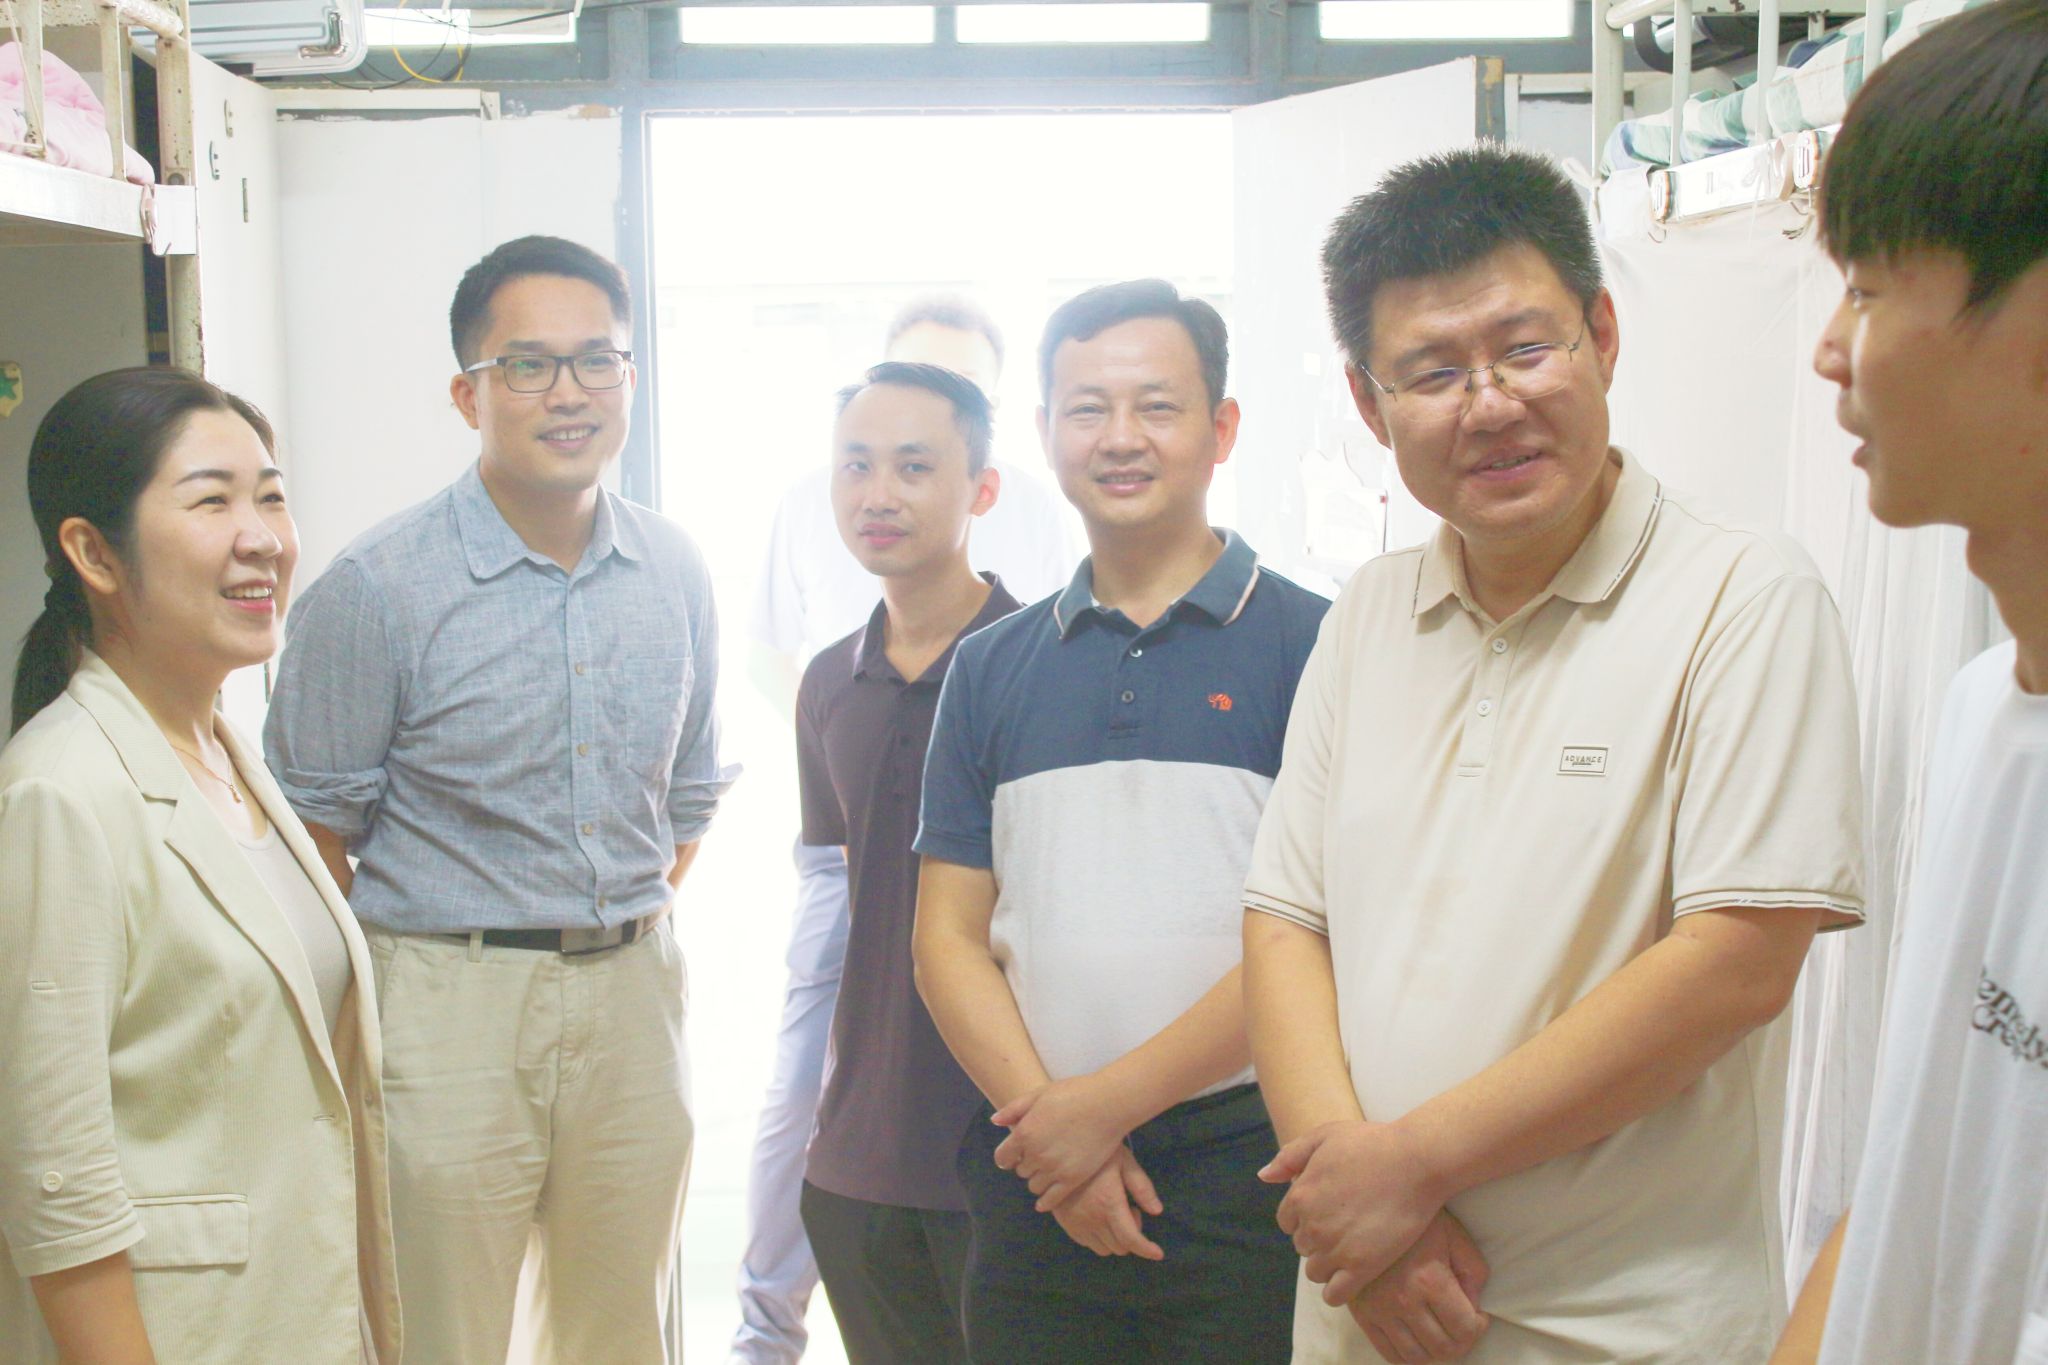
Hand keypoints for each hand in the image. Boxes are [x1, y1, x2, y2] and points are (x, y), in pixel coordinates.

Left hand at [992, 1074, 1133, 1212]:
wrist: (1108, 1105)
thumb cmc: (1074, 1094)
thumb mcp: (1039, 1094)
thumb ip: (1014, 1109)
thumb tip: (995, 1121)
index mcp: (1024, 1133)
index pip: (1003, 1157)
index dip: (1006, 1157)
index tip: (1012, 1156)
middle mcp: (1035, 1154)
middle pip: (1021, 1171)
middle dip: (1026, 1164)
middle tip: (1038, 1157)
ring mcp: (1054, 1169)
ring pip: (1034, 1186)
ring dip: (1037, 1179)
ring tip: (1047, 1171)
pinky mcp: (1072, 1179)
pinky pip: (1051, 1200)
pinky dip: (1045, 1202)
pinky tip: (1045, 1201)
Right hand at [1049, 1147, 1165, 1260]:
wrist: (1060, 1149)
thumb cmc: (1098, 1151)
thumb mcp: (1124, 1161)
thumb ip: (1142, 1187)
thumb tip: (1157, 1211)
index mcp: (1109, 1205)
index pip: (1131, 1240)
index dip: (1147, 1250)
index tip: (1158, 1253)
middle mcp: (1092, 1220)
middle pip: (1119, 1247)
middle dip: (1131, 1234)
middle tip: (1129, 1209)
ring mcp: (1076, 1224)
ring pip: (1103, 1249)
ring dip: (1115, 1238)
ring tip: (1112, 1212)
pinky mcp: (1065, 1223)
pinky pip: (1086, 1243)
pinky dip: (1098, 1237)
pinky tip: (1098, 1215)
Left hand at [1261, 1119, 1446, 1306]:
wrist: (1416, 1162)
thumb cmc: (1372, 1144)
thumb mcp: (1324, 1135)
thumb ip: (1290, 1156)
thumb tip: (1264, 1176)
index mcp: (1299, 1196)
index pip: (1287, 1222)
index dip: (1306, 1217)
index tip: (1328, 1211)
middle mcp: (1312, 1226)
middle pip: (1302, 1246)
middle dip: (1318, 1238)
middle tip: (1345, 1226)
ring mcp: (1336, 1249)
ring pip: (1315, 1271)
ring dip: (1328, 1263)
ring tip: (1351, 1248)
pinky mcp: (1362, 1268)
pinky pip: (1334, 1294)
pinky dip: (1337, 1290)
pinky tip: (1352, 1276)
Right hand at [1349, 1210, 1489, 1362]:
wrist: (1370, 1204)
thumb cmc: (1419, 1219)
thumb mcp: (1456, 1236)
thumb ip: (1474, 1273)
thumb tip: (1473, 1306)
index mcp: (1430, 1280)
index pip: (1465, 1329)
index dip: (1479, 1326)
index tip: (1478, 1315)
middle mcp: (1403, 1300)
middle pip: (1443, 1348)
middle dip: (1462, 1342)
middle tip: (1462, 1326)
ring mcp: (1379, 1309)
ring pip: (1416, 1357)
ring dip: (1435, 1352)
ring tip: (1440, 1332)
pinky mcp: (1361, 1313)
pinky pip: (1387, 1352)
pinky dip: (1408, 1356)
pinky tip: (1417, 1338)